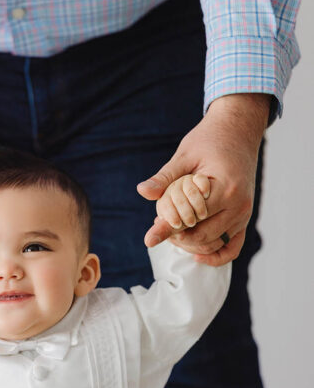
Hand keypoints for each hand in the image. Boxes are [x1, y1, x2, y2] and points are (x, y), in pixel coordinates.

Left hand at [137, 94, 270, 265]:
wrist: (239, 130)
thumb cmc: (209, 139)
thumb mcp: (184, 155)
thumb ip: (164, 177)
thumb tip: (142, 191)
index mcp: (226, 188)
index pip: (192, 218)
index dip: (168, 228)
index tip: (149, 237)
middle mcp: (239, 205)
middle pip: (202, 237)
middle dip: (178, 237)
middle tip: (159, 227)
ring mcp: (245, 214)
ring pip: (214, 244)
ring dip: (191, 245)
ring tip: (173, 232)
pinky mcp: (245, 218)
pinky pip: (233, 247)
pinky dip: (216, 256)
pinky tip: (197, 256)